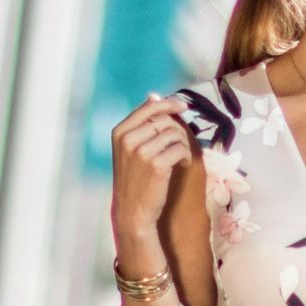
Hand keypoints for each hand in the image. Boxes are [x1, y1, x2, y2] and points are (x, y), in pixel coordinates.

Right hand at [109, 92, 192, 253]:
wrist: (132, 211)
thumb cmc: (134, 179)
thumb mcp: (129, 148)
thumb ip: (141, 123)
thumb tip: (154, 94)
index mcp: (120, 132)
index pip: (149, 107)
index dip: (169, 104)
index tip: (183, 107)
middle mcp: (128, 139)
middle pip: (165, 120)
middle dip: (178, 130)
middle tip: (179, 145)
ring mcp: (141, 151)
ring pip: (175, 134)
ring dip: (182, 144)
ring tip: (179, 157)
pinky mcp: (157, 164)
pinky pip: (181, 149)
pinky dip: (185, 156)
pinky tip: (182, 164)